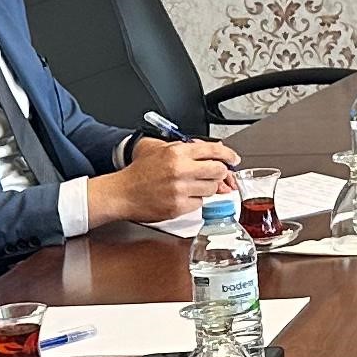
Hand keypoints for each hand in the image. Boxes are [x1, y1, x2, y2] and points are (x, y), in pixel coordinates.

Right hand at [90, 137, 236, 225]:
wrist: (122, 193)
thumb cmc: (140, 172)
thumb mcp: (161, 150)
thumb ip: (187, 148)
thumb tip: (213, 150)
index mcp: (176, 152)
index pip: (213, 150)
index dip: (228, 154)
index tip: (234, 159)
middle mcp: (180, 170)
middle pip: (218, 171)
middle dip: (220, 173)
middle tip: (214, 174)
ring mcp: (180, 190)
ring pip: (211, 189)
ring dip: (206, 187)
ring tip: (190, 185)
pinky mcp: (178, 207)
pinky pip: (200, 204)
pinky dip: (195, 201)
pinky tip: (182, 196)